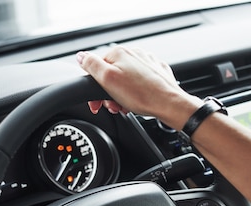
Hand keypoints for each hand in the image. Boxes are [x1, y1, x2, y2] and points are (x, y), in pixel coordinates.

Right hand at [76, 46, 202, 130]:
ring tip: (126, 107)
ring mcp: (147, 63)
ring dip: (121, 96)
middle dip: (109, 94)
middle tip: (113, 106)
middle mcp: (134, 54)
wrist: (170, 105)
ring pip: (125, 81)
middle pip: (111, 75)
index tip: (97, 104)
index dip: (94, 88)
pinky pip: (140, 84)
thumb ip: (91, 65)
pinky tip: (137, 103)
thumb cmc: (142, 95)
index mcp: (119, 53)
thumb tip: (80, 56)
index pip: (96, 68)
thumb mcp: (108, 80)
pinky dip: (135, 94)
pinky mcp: (157, 73)